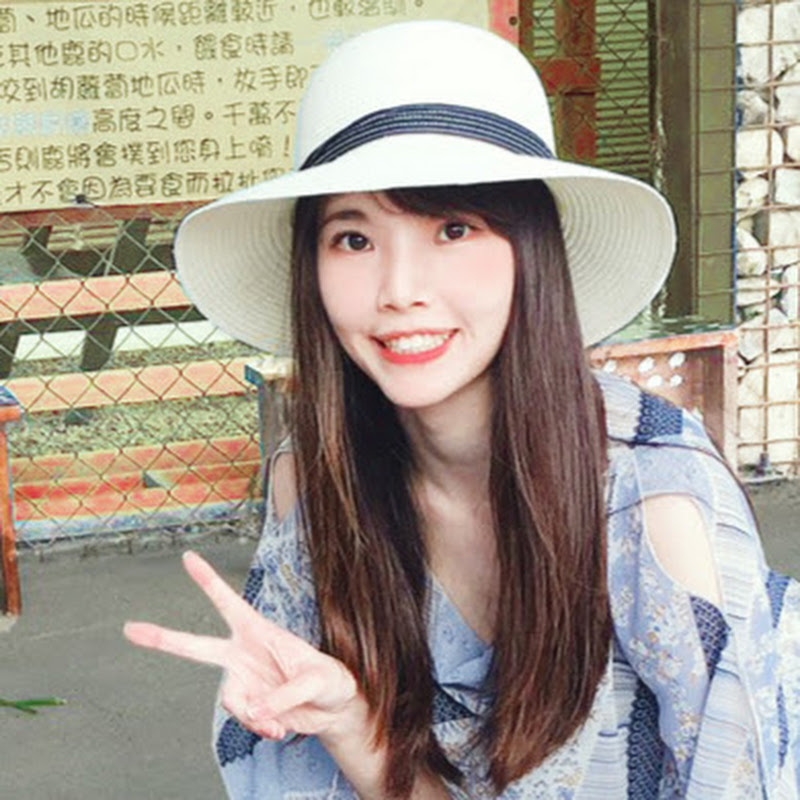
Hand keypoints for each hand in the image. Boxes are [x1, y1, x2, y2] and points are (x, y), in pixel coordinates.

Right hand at [123, 551, 361, 741]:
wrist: (333, 706)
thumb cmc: (330, 678)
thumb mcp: (317, 678)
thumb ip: (284, 695)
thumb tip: (253, 712)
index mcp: (259, 631)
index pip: (229, 602)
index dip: (208, 580)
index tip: (188, 557)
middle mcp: (243, 654)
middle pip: (196, 647)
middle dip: (162, 638)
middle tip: (130, 629)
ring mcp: (243, 680)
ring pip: (229, 700)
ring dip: (252, 715)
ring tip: (277, 724)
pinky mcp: (249, 705)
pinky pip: (242, 719)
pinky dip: (259, 728)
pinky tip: (278, 729)